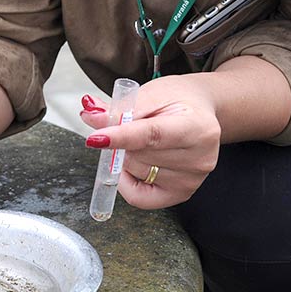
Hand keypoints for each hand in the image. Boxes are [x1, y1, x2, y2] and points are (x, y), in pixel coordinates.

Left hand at [80, 75, 221, 208]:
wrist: (200, 113)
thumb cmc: (177, 101)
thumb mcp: (150, 94)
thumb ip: (120, 107)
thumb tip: (90, 116)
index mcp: (198, 127)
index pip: (152, 135)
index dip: (120, 137)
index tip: (94, 138)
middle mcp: (199, 158)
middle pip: (138, 155)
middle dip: (121, 141)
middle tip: (127, 125)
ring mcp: (191, 180)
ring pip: (135, 172)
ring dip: (126, 156)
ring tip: (141, 141)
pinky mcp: (181, 194)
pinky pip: (138, 197)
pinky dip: (126, 181)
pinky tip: (133, 165)